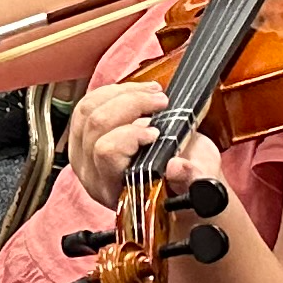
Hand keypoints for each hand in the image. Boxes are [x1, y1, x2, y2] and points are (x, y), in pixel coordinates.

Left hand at [68, 82, 223, 209]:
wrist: (181, 185)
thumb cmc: (188, 187)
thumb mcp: (201, 186)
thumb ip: (192, 179)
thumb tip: (177, 167)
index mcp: (116, 191)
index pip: (107, 154)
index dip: (130, 135)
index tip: (157, 131)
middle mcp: (91, 173)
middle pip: (95, 125)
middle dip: (130, 104)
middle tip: (161, 101)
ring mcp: (81, 153)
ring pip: (87, 110)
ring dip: (121, 93)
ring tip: (153, 92)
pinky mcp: (81, 136)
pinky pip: (86, 105)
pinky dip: (112, 92)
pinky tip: (137, 91)